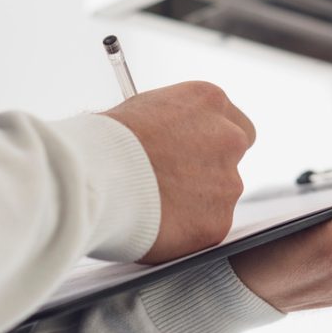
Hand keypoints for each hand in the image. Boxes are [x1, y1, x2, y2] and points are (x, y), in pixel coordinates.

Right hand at [104, 81, 254, 263]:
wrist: (96, 177)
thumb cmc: (106, 141)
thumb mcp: (143, 110)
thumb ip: (171, 124)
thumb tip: (170, 137)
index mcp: (209, 101)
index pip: (234, 123)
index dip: (211, 142)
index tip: (194, 153)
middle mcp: (229, 138)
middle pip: (232, 159)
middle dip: (210, 171)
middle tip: (176, 183)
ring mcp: (227, 182)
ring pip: (219, 196)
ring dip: (195, 202)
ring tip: (154, 204)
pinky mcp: (217, 222)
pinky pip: (206, 228)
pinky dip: (186, 231)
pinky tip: (157, 224)